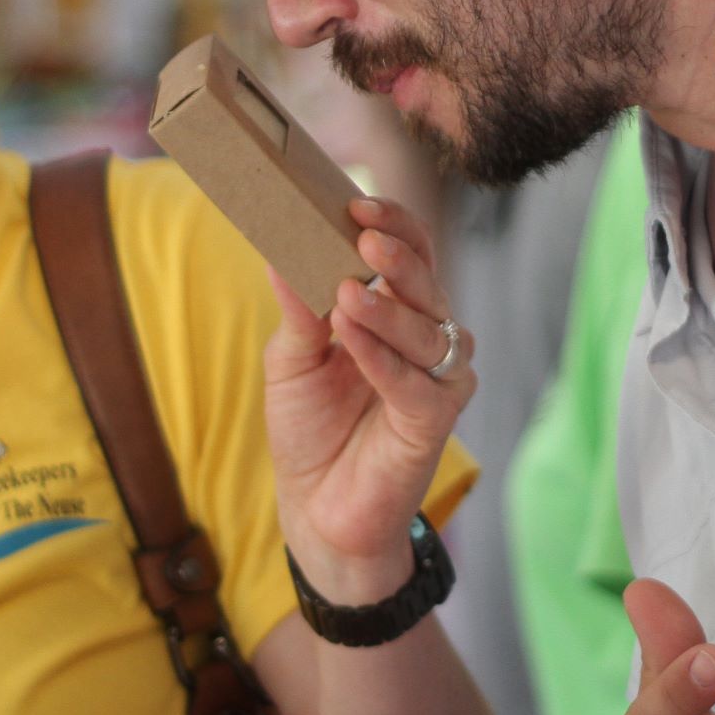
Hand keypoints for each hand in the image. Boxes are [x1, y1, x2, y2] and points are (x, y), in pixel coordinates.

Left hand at [263, 197, 474, 601]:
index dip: (392, 226)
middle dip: (398, 257)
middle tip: (363, 236)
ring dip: (388, 307)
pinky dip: (383, 357)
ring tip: (348, 291)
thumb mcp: (290, 360)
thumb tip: (278, 249)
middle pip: (427, 283)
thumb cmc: (309, 430)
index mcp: (395, 313)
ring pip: (429, 329)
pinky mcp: (436, 420)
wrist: (316, 509)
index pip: (410, 253)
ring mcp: (436, 379)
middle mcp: (425, 339)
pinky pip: (416, 382)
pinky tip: (352, 337)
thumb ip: (297, 310)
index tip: (356, 205)